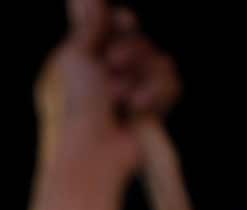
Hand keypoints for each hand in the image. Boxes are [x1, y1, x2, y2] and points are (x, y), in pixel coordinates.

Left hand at [36, 0, 181, 185]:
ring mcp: (134, 91)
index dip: (122, 23)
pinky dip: (154, 94)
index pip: (116, 28)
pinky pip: (170, 83)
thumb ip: (88, 26)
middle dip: (131, 50)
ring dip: (141, 76)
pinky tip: (137, 110)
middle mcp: (111, 76)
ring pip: (159, 60)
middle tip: (113, 64)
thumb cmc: (76, 106)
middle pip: (140, 41)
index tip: (120, 23)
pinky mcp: (153, 109)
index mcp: (87, 62)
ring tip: (122, 99)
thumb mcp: (76, 57)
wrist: (92, 150)